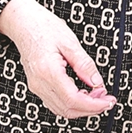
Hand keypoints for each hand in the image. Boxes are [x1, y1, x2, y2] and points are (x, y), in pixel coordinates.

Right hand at [0, 0, 115, 119]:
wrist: (23, 23)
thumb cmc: (44, 27)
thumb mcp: (70, 42)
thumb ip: (85, 65)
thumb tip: (97, 82)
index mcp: (48, 72)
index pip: (73, 99)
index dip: (93, 105)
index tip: (108, 101)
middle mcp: (39, 83)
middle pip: (67, 109)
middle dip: (90, 109)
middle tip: (107, 100)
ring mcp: (36, 86)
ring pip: (61, 109)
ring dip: (82, 107)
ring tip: (98, 95)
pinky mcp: (37, 85)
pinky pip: (55, 102)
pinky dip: (72, 103)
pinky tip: (84, 93)